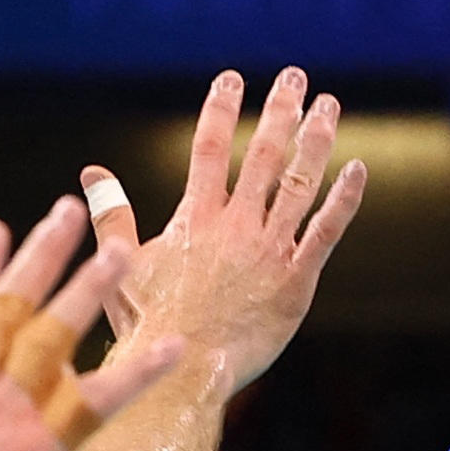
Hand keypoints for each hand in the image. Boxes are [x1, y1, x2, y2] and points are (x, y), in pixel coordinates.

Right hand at [0, 198, 181, 450]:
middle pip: (5, 306)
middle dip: (38, 255)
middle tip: (65, 211)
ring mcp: (3, 417)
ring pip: (50, 333)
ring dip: (88, 287)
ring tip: (120, 249)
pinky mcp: (37, 450)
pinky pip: (98, 398)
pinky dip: (138, 369)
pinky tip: (173, 349)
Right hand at [82, 67, 365, 393]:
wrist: (185, 374)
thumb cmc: (149, 323)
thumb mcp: (123, 263)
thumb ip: (113, 213)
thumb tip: (91, 171)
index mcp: (195, 219)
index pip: (209, 149)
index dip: (221, 109)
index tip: (233, 78)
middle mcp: (236, 226)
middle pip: (264, 155)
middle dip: (280, 110)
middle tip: (295, 76)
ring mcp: (270, 251)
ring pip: (301, 184)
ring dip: (316, 141)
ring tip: (329, 106)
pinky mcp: (297, 281)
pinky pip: (326, 232)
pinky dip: (344, 200)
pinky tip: (358, 170)